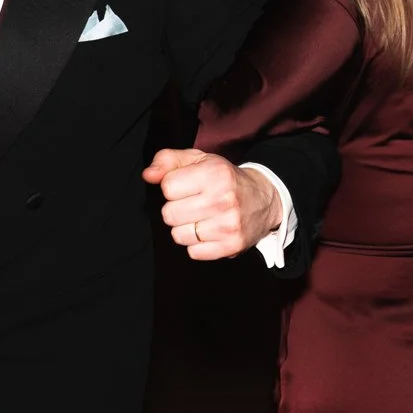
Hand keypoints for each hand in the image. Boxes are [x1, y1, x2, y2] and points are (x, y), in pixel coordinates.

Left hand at [143, 147, 280, 260]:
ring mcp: (228, 225)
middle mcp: (222, 199)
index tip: (187, 186)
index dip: (173, 187)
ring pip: (178, 235)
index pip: (167, 187)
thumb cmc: (225, 178)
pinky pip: (193, 252)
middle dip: (176, 209)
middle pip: (169, 214)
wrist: (264, 199)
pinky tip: (209, 231)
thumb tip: (148, 175)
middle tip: (193, 204)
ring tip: (201, 218)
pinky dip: (197, 244)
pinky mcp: (232, 246)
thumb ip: (168, 161)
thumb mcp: (199, 159)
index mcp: (214, 173)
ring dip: (185, 228)